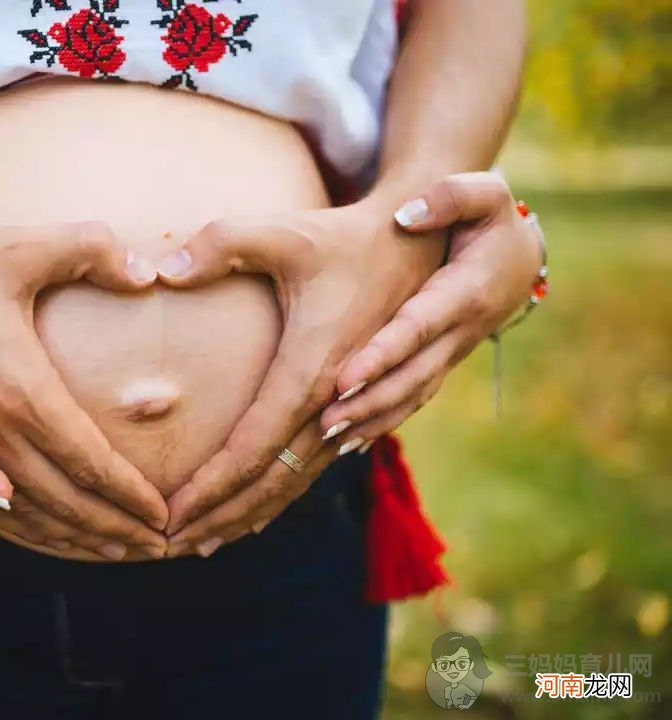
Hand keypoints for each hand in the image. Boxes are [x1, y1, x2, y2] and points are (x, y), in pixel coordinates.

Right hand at [0, 220, 168, 556]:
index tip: (163, 517)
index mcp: (17, 389)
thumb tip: (150, 271)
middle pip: (62, 500)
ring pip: (21, 513)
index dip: (130, 494)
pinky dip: (17, 528)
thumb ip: (90, 249)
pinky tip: (39, 534)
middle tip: (155, 547)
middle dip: (112, 529)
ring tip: (110, 553)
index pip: (89, 462)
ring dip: (69, 538)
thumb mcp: (18, 246)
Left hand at [155, 198, 444, 549]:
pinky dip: (277, 499)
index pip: (250, 450)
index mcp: (310, 372)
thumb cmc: (345, 240)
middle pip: (268, 482)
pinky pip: (311, 470)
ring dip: (246, 517)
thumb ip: (223, 244)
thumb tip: (164, 269)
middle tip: (165, 547)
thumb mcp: (285, 233)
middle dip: (218, 516)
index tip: (164, 516)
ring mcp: (349, 415)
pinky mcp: (354, 413)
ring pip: (291, 484)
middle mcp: (333, 407)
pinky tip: (252, 519)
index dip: (206, 487)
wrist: (417, 249)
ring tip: (200, 544)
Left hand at [319, 172, 543, 446]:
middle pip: (411, 374)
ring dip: (371, 420)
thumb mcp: (483, 192)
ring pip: (411, 394)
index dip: (384, 354)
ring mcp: (451, 353)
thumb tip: (408, 215)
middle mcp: (460, 331)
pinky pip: (411, 399)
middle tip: (324, 422)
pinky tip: (346, 443)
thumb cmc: (490, 216)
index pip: (418, 326)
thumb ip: (450, 196)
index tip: (344, 376)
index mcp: (464, 291)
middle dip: (369, 401)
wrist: (517, 252)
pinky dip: (382, 421)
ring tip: (326, 440)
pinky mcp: (440, 364)